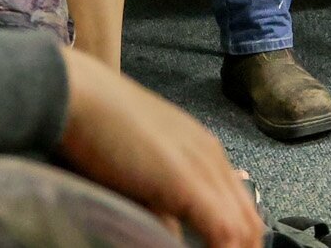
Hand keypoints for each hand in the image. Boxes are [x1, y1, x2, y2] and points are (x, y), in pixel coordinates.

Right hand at [58, 49, 264, 247]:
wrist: (80, 96)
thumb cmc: (97, 130)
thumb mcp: (141, 170)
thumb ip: (161, 203)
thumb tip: (173, 237)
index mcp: (205, 152)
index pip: (241, 208)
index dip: (239, 240)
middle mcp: (212, 158)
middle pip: (249, 221)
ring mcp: (204, 169)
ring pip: (244, 228)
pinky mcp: (188, 182)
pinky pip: (224, 232)